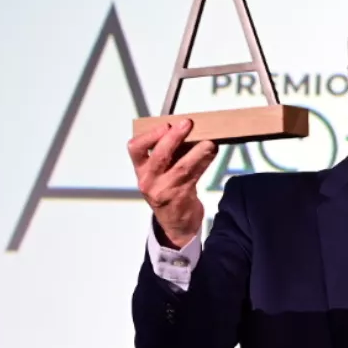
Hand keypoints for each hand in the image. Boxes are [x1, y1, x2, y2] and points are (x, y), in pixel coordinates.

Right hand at [126, 119, 216, 247]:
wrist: (175, 224)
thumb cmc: (167, 190)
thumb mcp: (159, 173)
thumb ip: (168, 152)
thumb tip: (187, 128)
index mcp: (141, 170)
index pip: (135, 148)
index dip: (150, 135)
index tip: (165, 125)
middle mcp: (148, 181)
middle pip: (159, 156)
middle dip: (174, 137)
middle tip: (187, 124)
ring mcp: (164, 191)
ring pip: (181, 167)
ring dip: (197, 151)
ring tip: (209, 141)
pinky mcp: (180, 197)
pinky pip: (194, 176)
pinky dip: (204, 161)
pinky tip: (212, 152)